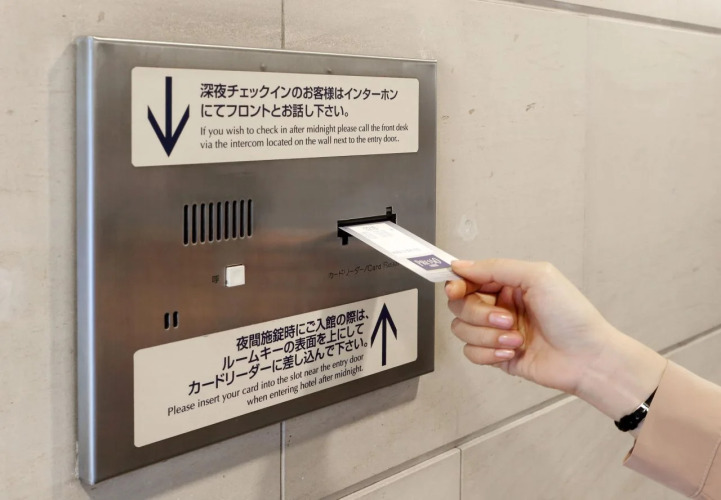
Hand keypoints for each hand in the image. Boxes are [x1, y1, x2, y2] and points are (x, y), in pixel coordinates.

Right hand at [445, 259, 665, 420]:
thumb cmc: (572, 315)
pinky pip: (471, 353)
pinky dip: (489, 353)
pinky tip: (512, 352)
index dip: (456, 284)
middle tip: (506, 319)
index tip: (455, 289)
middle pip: (460, 305)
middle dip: (479, 314)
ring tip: (516, 339)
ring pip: (462, 330)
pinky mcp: (496, 356)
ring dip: (487, 335)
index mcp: (507, 284)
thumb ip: (496, 268)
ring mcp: (496, 332)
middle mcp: (499, 306)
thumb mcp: (538, 276)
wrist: (588, 357)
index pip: (468, 279)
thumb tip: (461, 265)